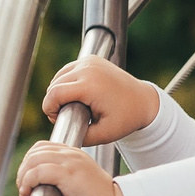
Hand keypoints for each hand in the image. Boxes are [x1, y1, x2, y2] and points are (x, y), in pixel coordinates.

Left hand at [18, 142, 132, 195]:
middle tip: (24, 192)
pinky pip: (38, 172)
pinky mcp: (68, 174)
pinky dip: (28, 183)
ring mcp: (71, 162)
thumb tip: (33, 191)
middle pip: (35, 152)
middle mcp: (72, 155)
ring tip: (25, 195)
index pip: (43, 148)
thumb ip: (55, 184)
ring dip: (23, 177)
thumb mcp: (74, 190)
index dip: (30, 164)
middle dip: (24, 171)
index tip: (29, 184)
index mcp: (75, 156)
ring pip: (33, 160)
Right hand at [39, 55, 159, 143]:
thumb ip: (81, 136)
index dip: (50, 109)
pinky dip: (67, 82)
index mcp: (90, 86)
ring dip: (60, 91)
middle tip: (67, 115)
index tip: (57, 119)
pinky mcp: (91, 59)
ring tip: (73, 105)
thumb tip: (63, 133)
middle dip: (55, 102)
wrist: (145, 101)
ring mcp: (89, 61)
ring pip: (59, 76)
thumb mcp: (105, 135)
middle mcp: (88, 69)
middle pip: (54, 85)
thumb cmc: (127, 118)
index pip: (54, 94)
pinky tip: (77, 94)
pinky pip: (68, 70)